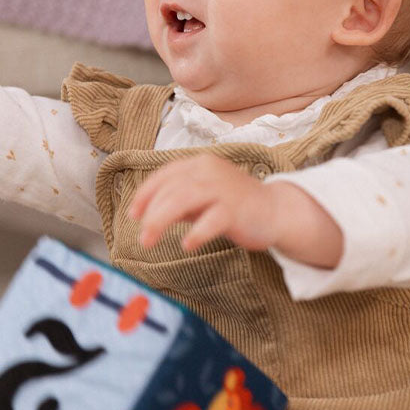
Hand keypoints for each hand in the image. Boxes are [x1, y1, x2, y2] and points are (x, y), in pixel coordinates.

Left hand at [130, 154, 343, 266]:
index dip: (145, 195)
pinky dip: (196, 232)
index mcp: (199, 164)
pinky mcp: (236, 209)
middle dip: (150, 214)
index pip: (164, 174)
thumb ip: (178, 201)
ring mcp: (223, 189)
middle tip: (142, 238)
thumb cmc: (236, 205)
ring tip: (149, 242)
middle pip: (170, 189)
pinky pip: (211, 220)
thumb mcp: (202, 198)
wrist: (276, 211)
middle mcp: (209, 171)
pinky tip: (186, 245)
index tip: (133, 214)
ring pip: (183, 199)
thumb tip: (148, 213)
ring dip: (161, 222)